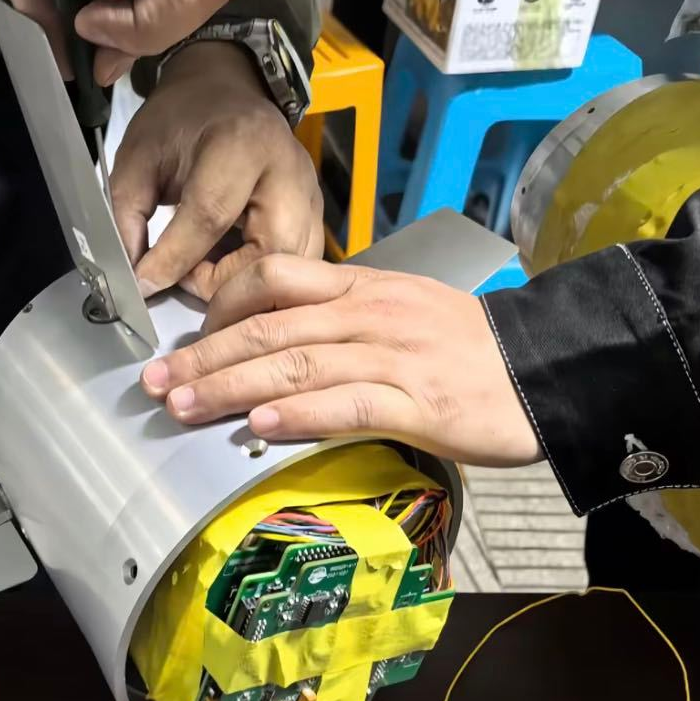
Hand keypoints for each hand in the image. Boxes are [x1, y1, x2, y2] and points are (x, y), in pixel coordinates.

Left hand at [111, 42, 322, 299]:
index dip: (174, 259)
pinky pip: (299, 266)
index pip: (210, 216)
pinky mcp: (316, 213)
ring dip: (248, 287)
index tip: (146, 283)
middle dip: (224, 283)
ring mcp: (309, 194)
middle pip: (269, 252)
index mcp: (240, 142)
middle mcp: (286, 169)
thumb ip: (128, 215)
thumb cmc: (182, 121)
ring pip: (292, 268)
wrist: (225, 92)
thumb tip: (135, 276)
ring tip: (209, 273)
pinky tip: (232, 265)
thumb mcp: (138, 158)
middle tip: (187, 280)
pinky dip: (264, 280)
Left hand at [139, 255, 544, 466]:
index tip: (183, 340)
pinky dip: (300, 414)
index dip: (217, 307)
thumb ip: (335, 320)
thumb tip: (270, 347)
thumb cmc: (464, 345)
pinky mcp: (418, 401)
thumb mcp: (395, 310)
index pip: (271, 276)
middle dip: (204, 355)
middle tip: (155, 381)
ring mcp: (392, 356)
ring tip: (184, 405)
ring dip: (232, 385)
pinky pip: (348, 404)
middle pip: (269, 327)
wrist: (544, 366)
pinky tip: (261, 424)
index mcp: (358, 287)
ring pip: (297, 364)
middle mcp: (367, 314)